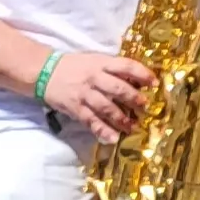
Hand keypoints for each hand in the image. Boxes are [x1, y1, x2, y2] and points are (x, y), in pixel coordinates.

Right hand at [39, 50, 154, 142]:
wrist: (45, 71)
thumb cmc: (75, 66)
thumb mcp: (95, 61)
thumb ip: (113, 69)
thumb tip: (137, 81)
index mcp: (101, 63)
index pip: (125, 66)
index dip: (142, 74)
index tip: (155, 83)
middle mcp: (94, 78)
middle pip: (118, 88)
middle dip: (133, 98)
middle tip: (145, 106)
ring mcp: (84, 94)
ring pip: (106, 107)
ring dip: (121, 118)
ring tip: (133, 126)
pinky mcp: (75, 108)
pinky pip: (90, 120)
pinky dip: (102, 130)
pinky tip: (112, 138)